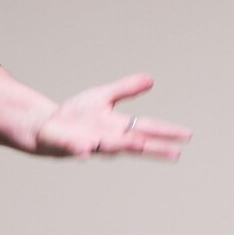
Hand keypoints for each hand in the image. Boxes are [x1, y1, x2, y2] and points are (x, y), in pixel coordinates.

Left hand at [32, 73, 191, 160]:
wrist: (47, 125)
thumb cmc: (77, 115)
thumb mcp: (104, 97)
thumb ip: (126, 90)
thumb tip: (152, 80)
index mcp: (118, 127)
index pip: (147, 129)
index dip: (167, 132)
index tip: (187, 135)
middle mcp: (108, 138)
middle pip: (135, 143)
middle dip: (154, 148)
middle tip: (175, 154)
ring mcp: (89, 143)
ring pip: (108, 147)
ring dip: (121, 146)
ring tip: (139, 146)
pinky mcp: (68, 145)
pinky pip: (76, 147)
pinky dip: (82, 149)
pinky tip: (87, 150)